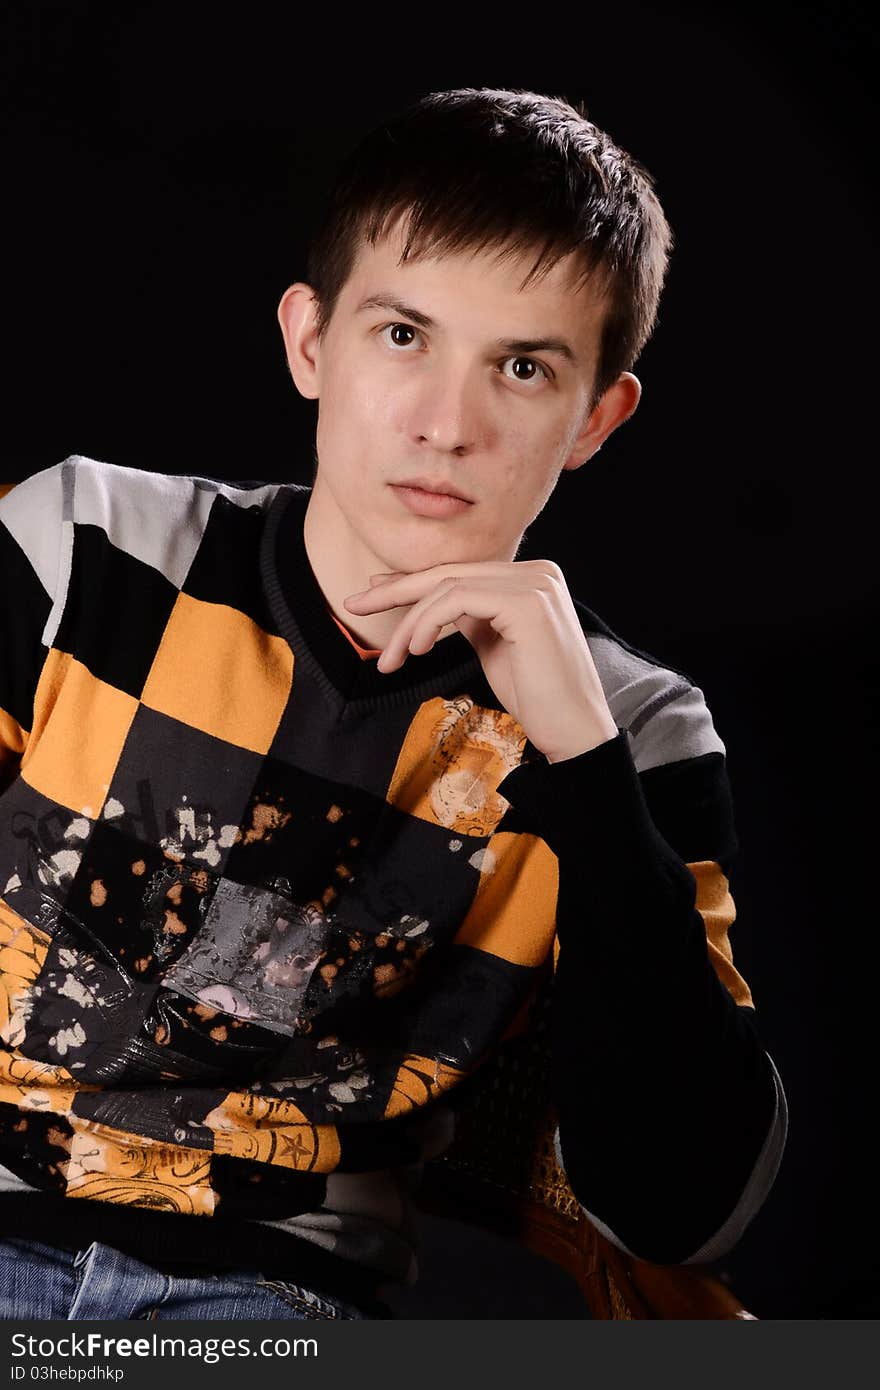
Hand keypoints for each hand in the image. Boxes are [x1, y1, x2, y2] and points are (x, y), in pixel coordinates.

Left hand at [344, 560, 618, 763]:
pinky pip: (458, 598)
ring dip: (408, 622)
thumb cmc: (535, 696)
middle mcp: (537, 571)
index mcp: (530, 578)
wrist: (573, 730)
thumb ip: (467, 617)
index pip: (460, 573)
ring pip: (448, 586)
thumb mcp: (492, 645)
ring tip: (391, 660)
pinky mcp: (527, 601)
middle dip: (396, 591)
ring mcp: (535, 583)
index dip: (411, 582)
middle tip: (354, 604)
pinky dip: (427, 621)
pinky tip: (415, 649)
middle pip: (450, 573)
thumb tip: (425, 603)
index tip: (373, 593)